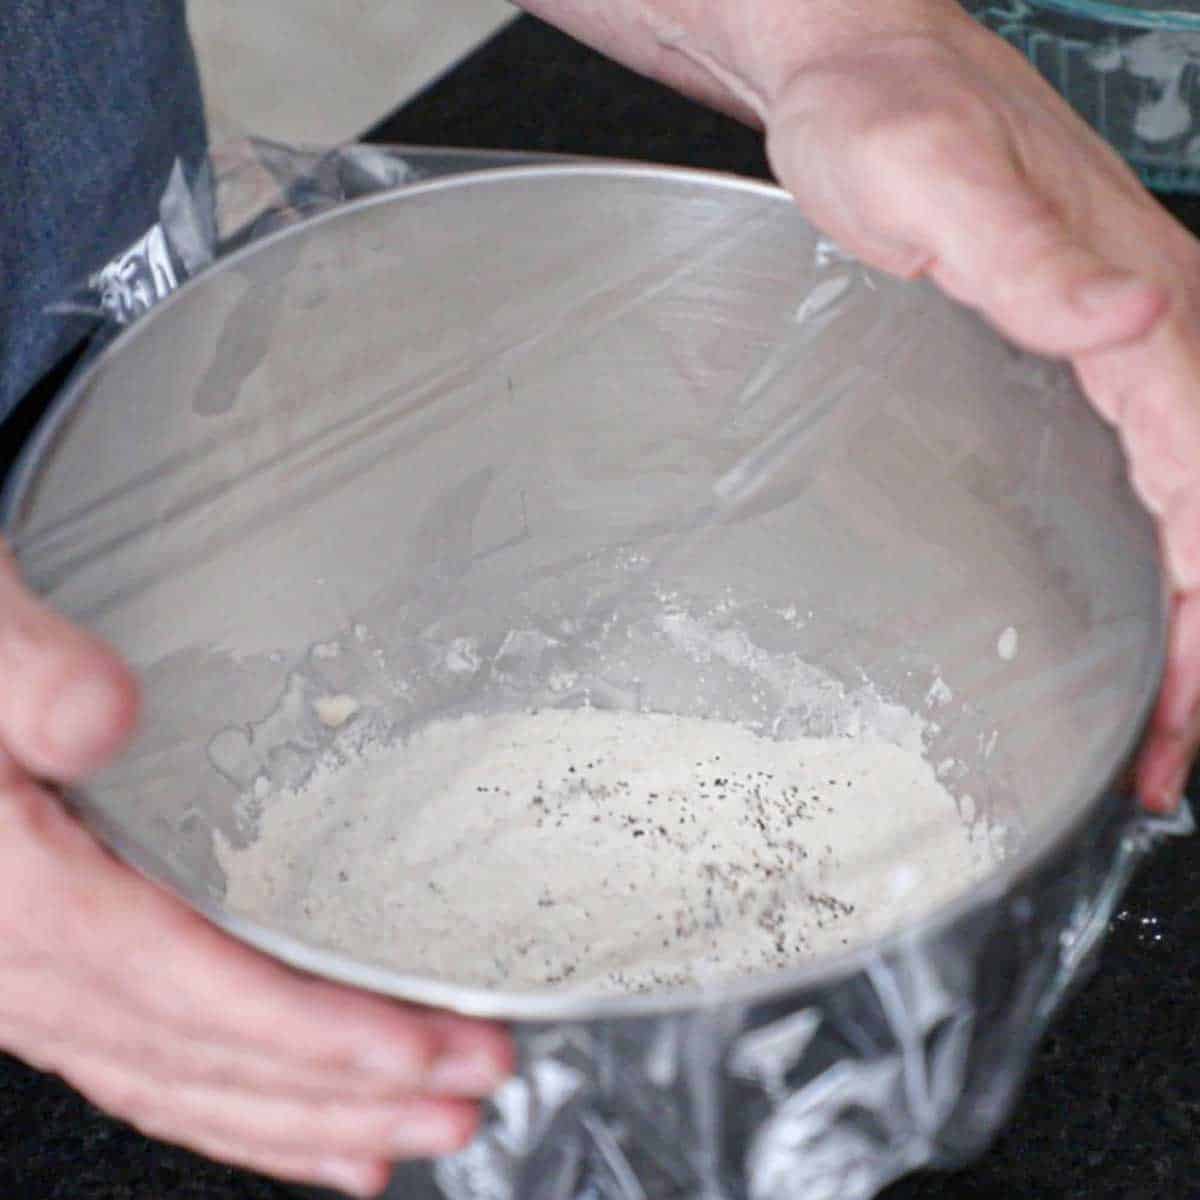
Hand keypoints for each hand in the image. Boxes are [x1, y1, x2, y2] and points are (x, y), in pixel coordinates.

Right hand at [0, 542, 512, 1196]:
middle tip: (471, 1084)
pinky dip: (235, 1111)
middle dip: (351, 1085)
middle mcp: (27, 964)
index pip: (190, 988)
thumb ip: (32, 678)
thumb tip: (103, 714)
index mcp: (24, 894)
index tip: (417, 1044)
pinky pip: (147, 1070)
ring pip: (187, 1084)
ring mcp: (36, 986)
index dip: (310, 1030)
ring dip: (311, 1116)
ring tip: (420, 1125)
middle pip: (212, 1055)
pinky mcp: (52, 979)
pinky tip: (310, 1130)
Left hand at [763, 9, 1199, 812]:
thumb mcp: (932, 177)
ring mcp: (1112, 336)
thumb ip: (1027, 257)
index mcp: (1135, 304)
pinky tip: (1121, 611)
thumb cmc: (880, 114)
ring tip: (1154, 723)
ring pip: (1181, 502)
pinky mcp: (1068, 344)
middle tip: (1161, 759)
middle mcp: (1145, 323)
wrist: (855, 70)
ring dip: (1180, 620)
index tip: (1182, 709)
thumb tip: (1124, 324)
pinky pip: (1138, 472)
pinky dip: (1144, 560)